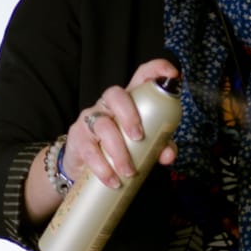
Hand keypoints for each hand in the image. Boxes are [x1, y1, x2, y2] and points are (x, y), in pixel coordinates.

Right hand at [62, 58, 179, 189]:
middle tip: (139, 138)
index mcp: (129, 101)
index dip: (156, 70)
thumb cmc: (120, 148)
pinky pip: (90, 150)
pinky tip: (113, 179)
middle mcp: (108, 105)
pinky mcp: (78, 138)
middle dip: (130, 115)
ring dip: (119, 150)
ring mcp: (90, 119)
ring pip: (103, 125)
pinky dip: (103, 167)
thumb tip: (168, 155)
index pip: (141, 76)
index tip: (173, 74)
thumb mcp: (143, 146)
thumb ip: (159, 147)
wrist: (84, 166)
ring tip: (129, 171)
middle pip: (116, 95)